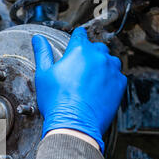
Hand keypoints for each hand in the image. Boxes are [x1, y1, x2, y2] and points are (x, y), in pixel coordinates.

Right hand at [32, 27, 126, 152]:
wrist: (74, 124)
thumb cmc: (57, 101)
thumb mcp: (43, 75)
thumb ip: (42, 53)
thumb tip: (38, 39)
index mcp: (79, 50)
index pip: (80, 34)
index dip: (75, 40)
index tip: (73, 46)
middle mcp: (98, 57)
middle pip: (96, 47)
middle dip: (88, 54)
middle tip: (78, 69)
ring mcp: (112, 70)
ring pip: (109, 61)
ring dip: (101, 66)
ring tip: (89, 80)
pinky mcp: (120, 84)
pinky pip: (117, 76)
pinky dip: (109, 80)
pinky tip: (98, 90)